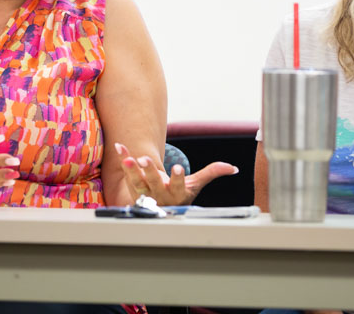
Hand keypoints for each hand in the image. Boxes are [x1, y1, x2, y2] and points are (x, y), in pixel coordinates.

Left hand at [115, 142, 237, 205]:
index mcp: (176, 194)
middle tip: (145, 160)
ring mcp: (143, 192)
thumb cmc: (179, 193)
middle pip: (154, 184)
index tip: (178, 168)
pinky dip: (123, 158)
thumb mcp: (196, 185)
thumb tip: (233, 168)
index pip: (178, 187)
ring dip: (132, 170)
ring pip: (137, 182)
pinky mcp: (132, 185)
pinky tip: (119, 147)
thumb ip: (211, 173)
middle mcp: (159, 195)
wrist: (159, 207)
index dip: (178, 178)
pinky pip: (126, 172)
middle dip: (150, 172)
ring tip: (129, 159)